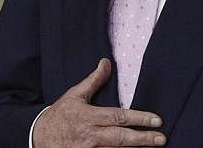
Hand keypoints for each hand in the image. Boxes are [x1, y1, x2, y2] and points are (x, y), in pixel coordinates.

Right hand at [32, 59, 166, 146]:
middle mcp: (90, 135)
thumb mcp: (75, 95)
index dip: (139, 118)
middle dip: (143, 139)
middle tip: (162, 138)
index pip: (118, 117)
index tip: (157, 120)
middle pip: (121, 138)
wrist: (41, 137)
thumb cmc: (60, 115)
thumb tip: (106, 63)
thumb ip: (94, 80)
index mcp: (88, 116)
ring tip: (154, 147)